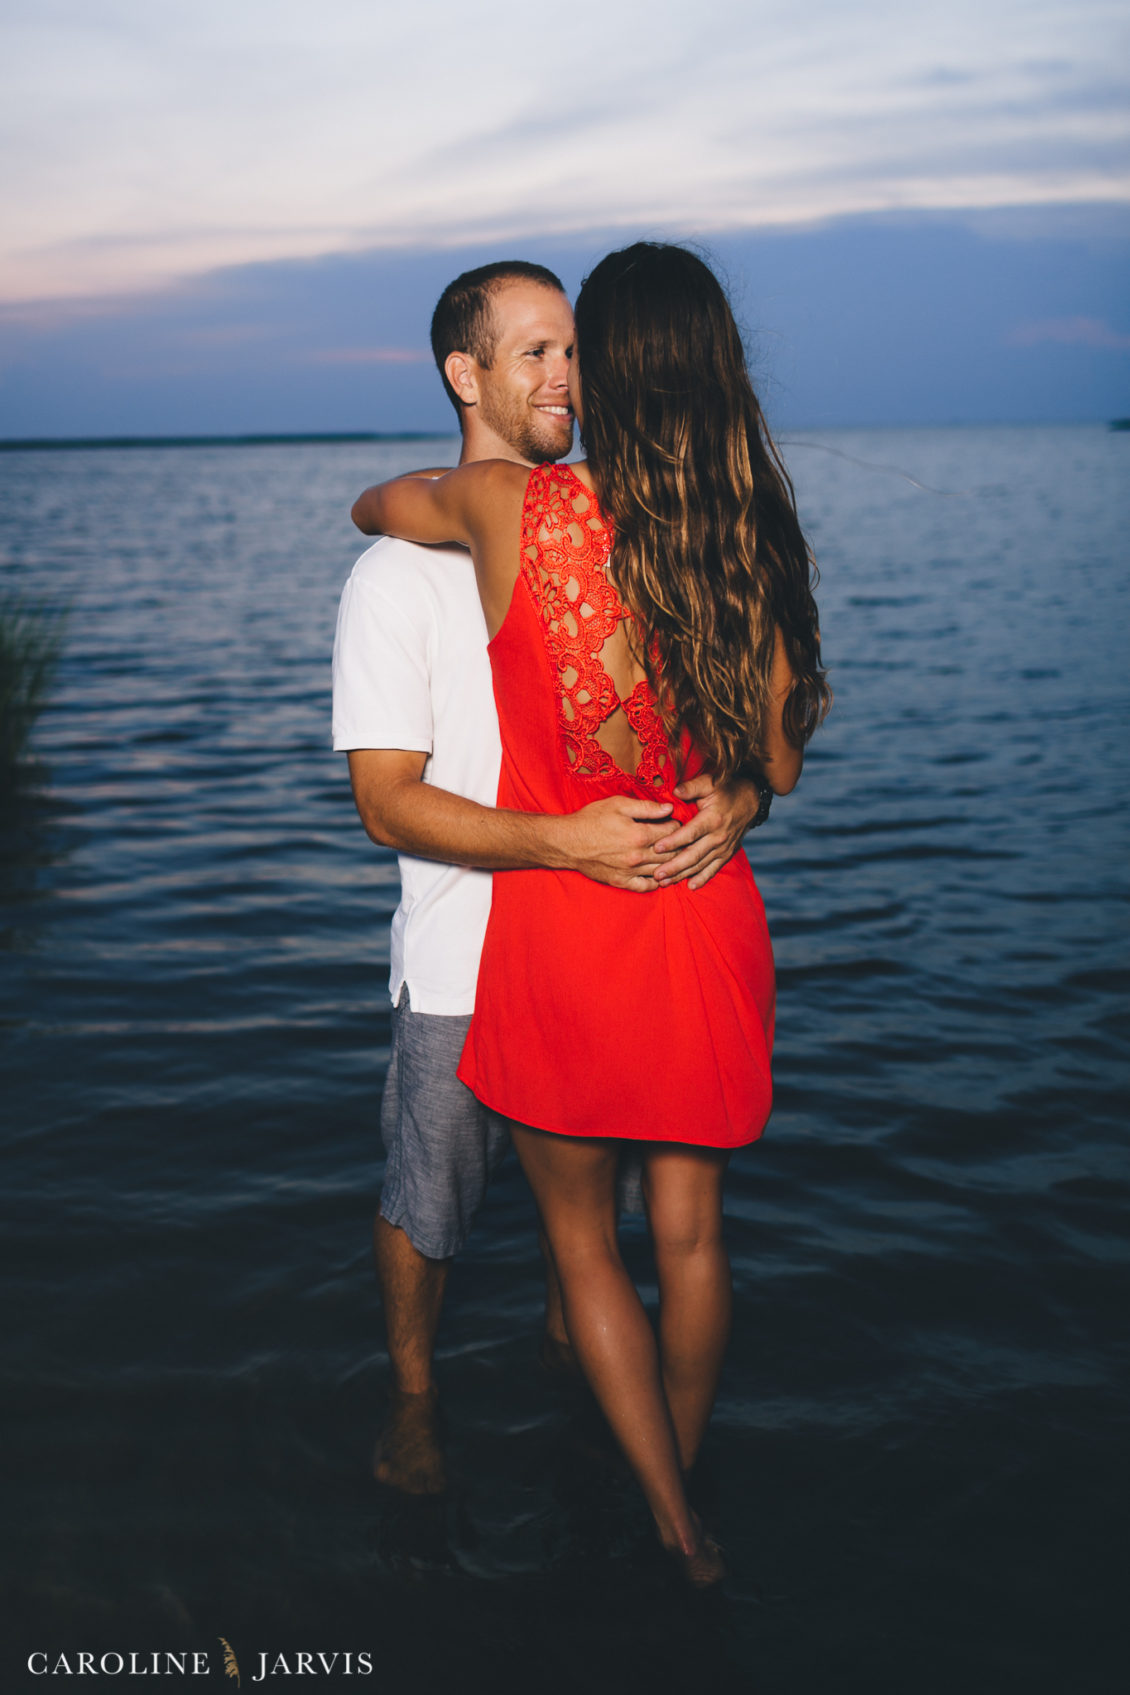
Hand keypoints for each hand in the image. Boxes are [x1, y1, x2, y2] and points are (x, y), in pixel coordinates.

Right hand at [552, 795, 676, 891]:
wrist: (567, 842)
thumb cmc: (591, 820)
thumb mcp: (618, 804)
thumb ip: (646, 807)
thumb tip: (670, 808)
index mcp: (639, 834)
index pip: (672, 831)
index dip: (677, 825)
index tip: (675, 822)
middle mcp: (638, 856)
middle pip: (672, 853)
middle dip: (679, 845)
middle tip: (681, 839)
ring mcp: (630, 871)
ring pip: (663, 870)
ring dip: (673, 864)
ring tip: (675, 856)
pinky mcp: (621, 882)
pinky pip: (646, 887)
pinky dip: (657, 882)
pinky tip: (660, 874)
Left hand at [651, 774, 763, 890]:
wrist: (751, 800)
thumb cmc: (726, 790)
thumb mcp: (710, 782)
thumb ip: (692, 787)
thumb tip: (674, 791)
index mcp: (712, 819)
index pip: (690, 833)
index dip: (673, 841)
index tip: (656, 848)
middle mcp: (719, 837)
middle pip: (693, 854)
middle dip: (674, 866)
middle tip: (657, 874)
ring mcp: (724, 847)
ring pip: (700, 864)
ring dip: (682, 875)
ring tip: (665, 882)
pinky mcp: (727, 853)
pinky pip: (714, 868)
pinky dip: (703, 878)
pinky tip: (691, 886)